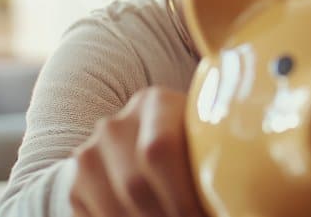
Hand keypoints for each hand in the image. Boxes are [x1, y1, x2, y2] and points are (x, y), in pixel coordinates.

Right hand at [70, 87, 205, 216]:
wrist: (147, 152)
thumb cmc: (195, 153)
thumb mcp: (208, 145)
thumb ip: (217, 163)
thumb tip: (235, 204)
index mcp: (156, 103)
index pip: (160, 149)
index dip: (182, 195)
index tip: (201, 216)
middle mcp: (116, 125)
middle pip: (135, 184)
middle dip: (167, 215)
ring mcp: (90, 154)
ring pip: (113, 207)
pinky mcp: (76, 184)